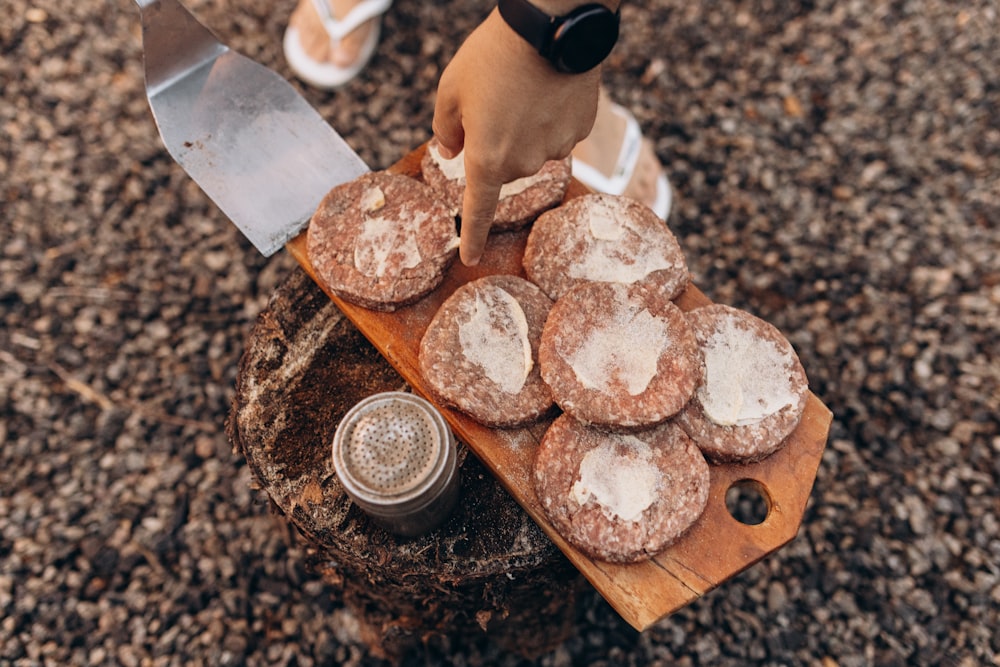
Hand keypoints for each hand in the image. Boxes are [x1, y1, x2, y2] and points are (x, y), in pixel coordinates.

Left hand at [432, 9, 600, 264]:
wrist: (550, 26)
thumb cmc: (492, 55)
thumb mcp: (450, 89)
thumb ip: (445, 129)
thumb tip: (452, 152)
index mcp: (487, 159)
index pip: (477, 211)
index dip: (471, 235)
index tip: (469, 258)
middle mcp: (524, 164)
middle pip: (505, 166)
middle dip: (496, 141)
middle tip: (494, 99)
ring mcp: (557, 148)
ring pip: (535, 148)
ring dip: (525, 128)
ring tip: (523, 87)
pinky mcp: (581, 130)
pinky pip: (560, 131)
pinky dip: (551, 116)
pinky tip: (548, 88)